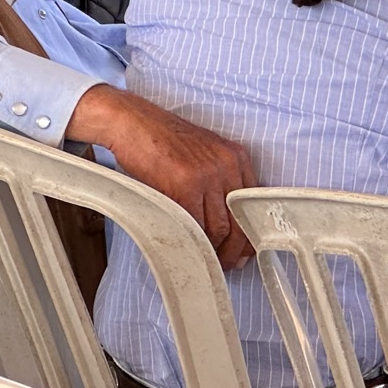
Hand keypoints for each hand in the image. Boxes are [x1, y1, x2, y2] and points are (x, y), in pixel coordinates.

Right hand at [68, 86, 257, 267]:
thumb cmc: (164, 141)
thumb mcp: (205, 155)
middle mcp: (226, 164)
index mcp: (236, 156)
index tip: (245, 251)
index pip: (252, 205)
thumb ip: (220, 182)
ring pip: (218, 228)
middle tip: (226, 263)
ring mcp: (206, 175)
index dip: (250, 234)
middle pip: (239, 221)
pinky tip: (188, 245)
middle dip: (234, 249)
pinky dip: (192, 240)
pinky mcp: (185, 185)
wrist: (134, 123)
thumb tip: (230, 224)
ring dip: (213, 249)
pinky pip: (195, 225)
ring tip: (206, 258)